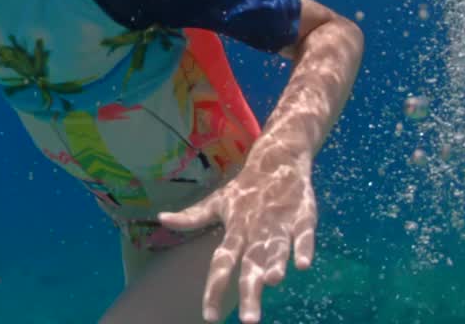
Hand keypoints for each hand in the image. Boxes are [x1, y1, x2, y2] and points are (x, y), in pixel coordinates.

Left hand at [158, 141, 316, 322]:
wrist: (277, 157)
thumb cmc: (244, 189)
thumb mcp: (217, 202)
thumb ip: (192, 217)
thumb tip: (161, 219)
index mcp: (234, 230)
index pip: (221, 263)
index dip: (214, 289)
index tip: (209, 317)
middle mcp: (255, 230)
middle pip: (251, 264)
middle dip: (250, 291)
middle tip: (249, 321)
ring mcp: (279, 222)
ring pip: (276, 248)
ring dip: (274, 264)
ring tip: (272, 282)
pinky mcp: (302, 215)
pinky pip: (303, 234)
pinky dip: (303, 247)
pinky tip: (302, 264)